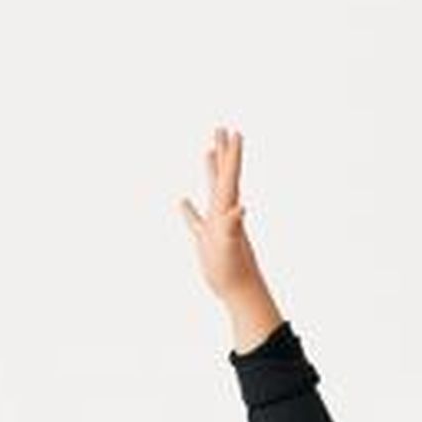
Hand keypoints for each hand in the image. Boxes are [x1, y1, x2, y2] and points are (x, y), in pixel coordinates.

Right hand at [178, 127, 281, 345]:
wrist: (239, 293)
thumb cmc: (234, 272)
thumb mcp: (229, 247)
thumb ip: (232, 226)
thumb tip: (239, 208)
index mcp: (227, 211)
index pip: (230, 177)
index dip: (231, 155)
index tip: (234, 132)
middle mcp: (224, 214)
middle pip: (224, 176)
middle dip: (223, 152)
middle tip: (222, 128)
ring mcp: (215, 226)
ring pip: (212, 191)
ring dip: (210, 171)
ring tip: (207, 151)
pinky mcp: (207, 241)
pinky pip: (196, 220)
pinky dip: (189, 210)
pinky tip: (182, 201)